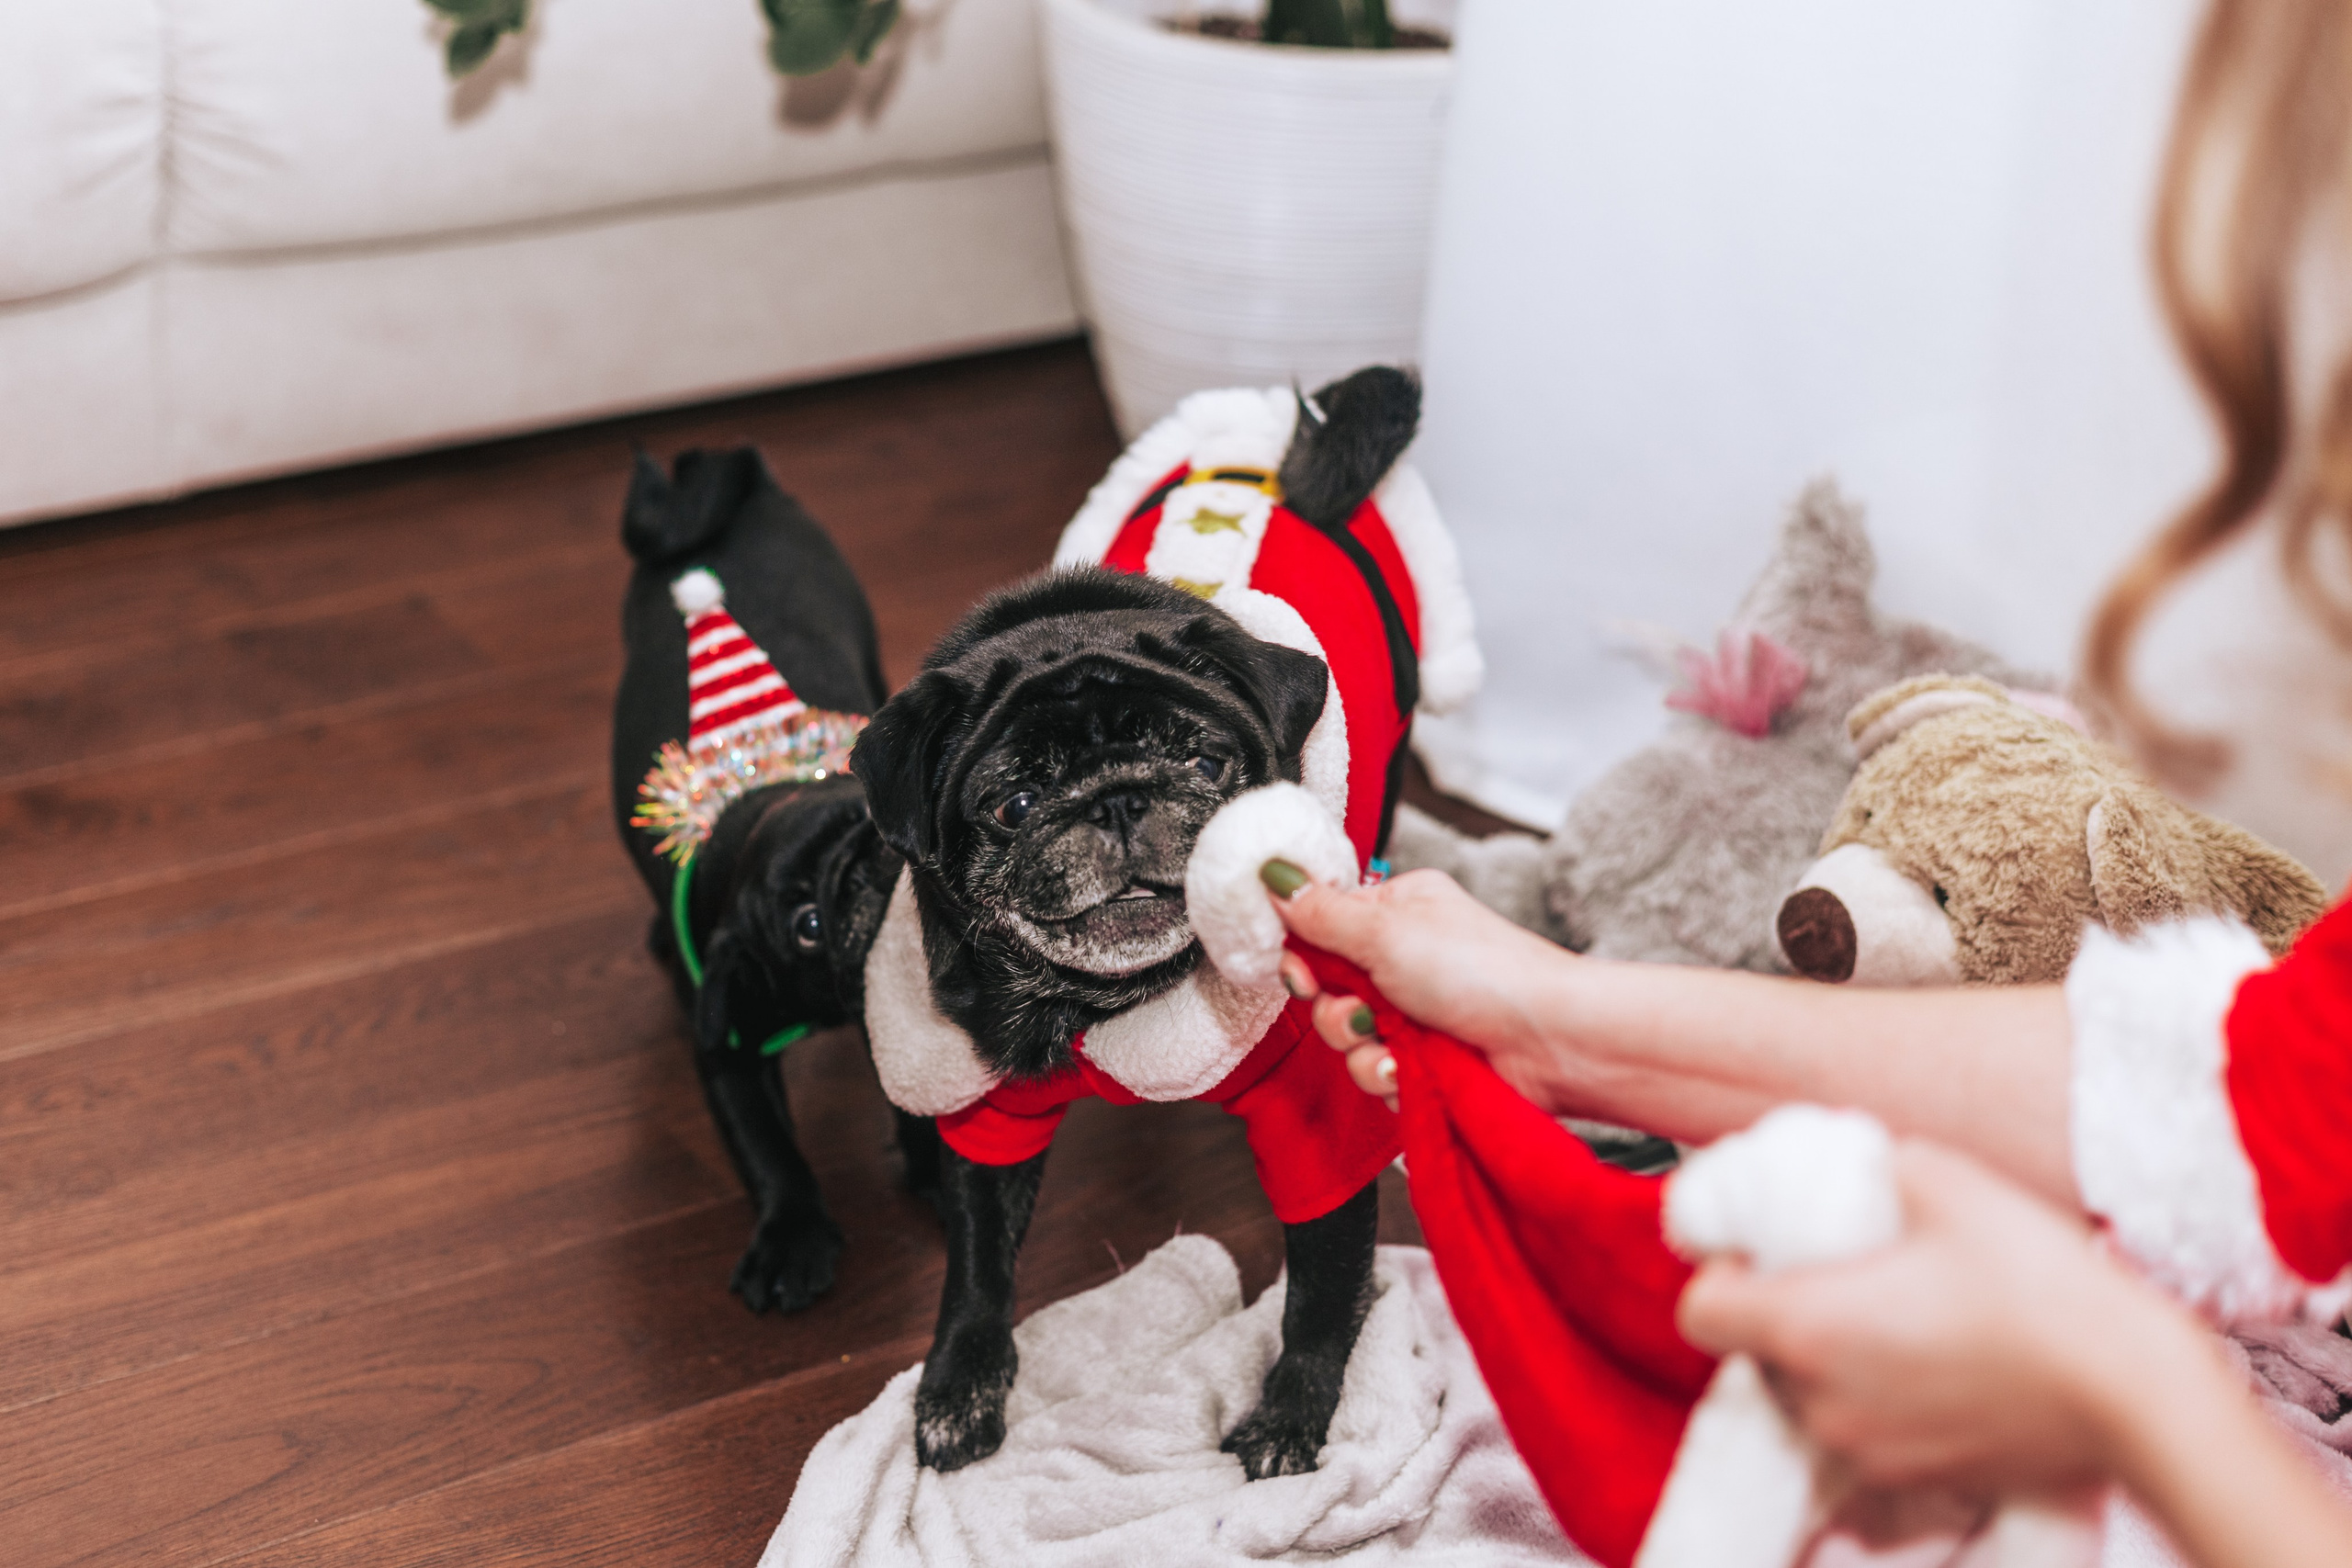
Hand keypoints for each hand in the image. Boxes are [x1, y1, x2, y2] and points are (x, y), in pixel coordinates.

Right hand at [1263, 864, 1582, 1113]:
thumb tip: (1272, 874)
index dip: (1302, 955)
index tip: (1302, 970)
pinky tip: (1411, 1071)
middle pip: (1326, 989)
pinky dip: (1387, 1076)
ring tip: (1394, 1044)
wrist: (1549, 1043)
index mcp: (1396, 911)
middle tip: (1361, 1008)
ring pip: (1344, 1037)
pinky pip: (1372, 1073)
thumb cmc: (1486, 973)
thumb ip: (1320, 912)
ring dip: (1360, 1048)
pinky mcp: (1422, 1061)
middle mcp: (1403, 959)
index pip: (1320, 927)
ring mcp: (1413, 1013)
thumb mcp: (1386, 931)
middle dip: (1334, 1009)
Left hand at [1675, 1139, 2204, 1496]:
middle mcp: (1825, 1400)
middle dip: (1782, 1314)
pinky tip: (1938, 1358)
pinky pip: (1869, 1430)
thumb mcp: (1951, 1185)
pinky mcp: (1920, 1475)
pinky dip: (1882, 1396)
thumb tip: (1865, 1159)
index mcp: (1811, 1328)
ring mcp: (1871, 1448)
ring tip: (1897, 1314)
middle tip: (1839, 1274)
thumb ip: (1882, 1164)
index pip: (1699, 1311)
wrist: (2135, 1393)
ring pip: (1811, 1396)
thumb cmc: (2043, 1290)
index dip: (1720, 1276)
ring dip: (1832, 1358)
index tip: (1759, 1254)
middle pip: (1755, 1355)